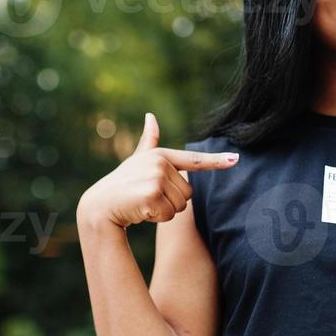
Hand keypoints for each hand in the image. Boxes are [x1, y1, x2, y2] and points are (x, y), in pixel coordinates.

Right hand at [77, 113, 239, 228]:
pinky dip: (156, 218)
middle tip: (147, 197)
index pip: (194, 161)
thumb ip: (149, 141)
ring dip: (164, 211)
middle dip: (170, 201)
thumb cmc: (121, 184)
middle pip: (187, 194)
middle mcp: (160, 163)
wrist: (100, 205)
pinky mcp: (151, 194)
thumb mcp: (138, 160)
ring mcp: (155, 178)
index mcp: (161, 155)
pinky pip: (169, 215)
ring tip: (143, 203)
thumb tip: (151, 116)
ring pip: (180, 206)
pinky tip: (140, 211)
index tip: (235, 160)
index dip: (217, 161)